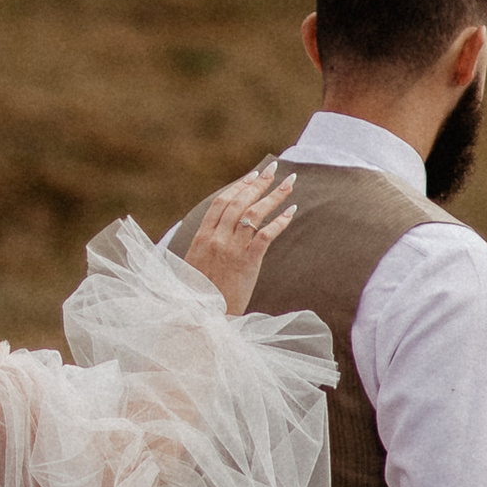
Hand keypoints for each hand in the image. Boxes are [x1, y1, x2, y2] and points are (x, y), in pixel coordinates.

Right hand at [184, 158, 297, 315]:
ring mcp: (231, 249)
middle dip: (259, 183)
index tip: (253, 175)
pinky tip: (292, 211)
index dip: (238, 186)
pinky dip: (280, 220)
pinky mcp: (247, 262)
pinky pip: (266, 234)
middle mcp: (216, 238)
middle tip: (274, 168)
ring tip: (289, 183)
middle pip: (240, 202)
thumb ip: (205, 247)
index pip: (221, 202)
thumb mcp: (194, 266)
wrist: (203, 318)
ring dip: (274, 195)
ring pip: (254, 213)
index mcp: (201, 237)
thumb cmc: (199, 296)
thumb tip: (217, 235)